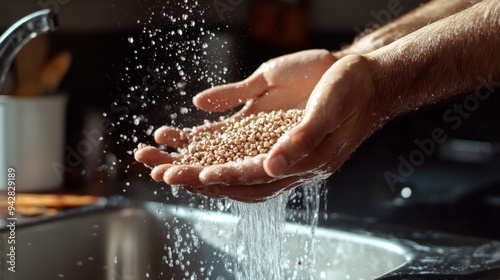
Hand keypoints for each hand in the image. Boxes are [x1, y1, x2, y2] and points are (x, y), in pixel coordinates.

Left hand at [135, 52, 382, 201]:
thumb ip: (301, 140)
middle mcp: (277, 157)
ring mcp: (266, 140)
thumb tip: (270, 166)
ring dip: (188, 157)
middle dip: (192, 175)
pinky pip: (227, 134)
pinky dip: (201, 136)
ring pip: (221, 156)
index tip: (193, 177)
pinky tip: (179, 133)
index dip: (223, 178)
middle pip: (228, 174)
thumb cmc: (351, 95)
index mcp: (297, 163)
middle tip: (157, 173)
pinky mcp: (261, 121)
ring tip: (154, 155)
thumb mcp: (330, 113)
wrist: (360, 79)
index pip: (253, 177)